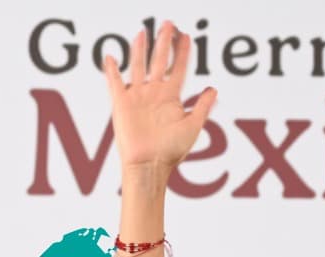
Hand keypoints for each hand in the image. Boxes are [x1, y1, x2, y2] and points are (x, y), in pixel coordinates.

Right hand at [103, 22, 215, 173]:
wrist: (150, 164)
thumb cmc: (172, 150)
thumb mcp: (192, 126)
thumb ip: (202, 107)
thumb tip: (214, 88)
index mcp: (172, 97)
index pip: (179, 68)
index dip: (183, 53)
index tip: (187, 36)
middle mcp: (154, 93)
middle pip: (160, 61)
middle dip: (165, 42)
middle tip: (169, 24)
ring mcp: (138, 96)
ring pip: (139, 66)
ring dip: (140, 49)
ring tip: (143, 32)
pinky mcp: (122, 103)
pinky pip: (115, 83)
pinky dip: (112, 70)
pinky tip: (110, 57)